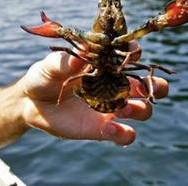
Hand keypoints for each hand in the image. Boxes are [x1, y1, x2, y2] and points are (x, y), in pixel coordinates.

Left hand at [17, 42, 168, 145]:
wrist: (32, 102)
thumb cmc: (43, 76)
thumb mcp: (50, 66)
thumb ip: (65, 60)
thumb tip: (83, 52)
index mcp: (105, 64)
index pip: (129, 56)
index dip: (135, 53)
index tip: (133, 52)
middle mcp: (114, 85)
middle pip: (146, 85)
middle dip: (156, 86)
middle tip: (154, 87)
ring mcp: (111, 108)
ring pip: (141, 110)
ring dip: (141, 109)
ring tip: (125, 108)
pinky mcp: (103, 129)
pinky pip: (123, 135)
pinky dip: (124, 134)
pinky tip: (113, 130)